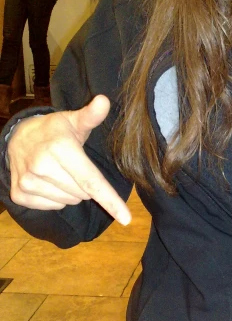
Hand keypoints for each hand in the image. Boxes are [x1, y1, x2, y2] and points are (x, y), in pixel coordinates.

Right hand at [7, 95, 130, 225]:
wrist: (17, 138)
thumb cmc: (54, 130)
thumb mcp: (73, 121)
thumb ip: (91, 116)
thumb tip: (104, 101)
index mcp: (60, 148)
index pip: (91, 181)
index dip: (110, 200)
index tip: (126, 219)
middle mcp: (41, 166)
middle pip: (83, 193)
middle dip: (85, 185)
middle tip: (74, 166)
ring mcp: (28, 182)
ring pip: (69, 201)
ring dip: (71, 191)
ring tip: (60, 171)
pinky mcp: (19, 195)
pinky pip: (52, 206)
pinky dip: (56, 198)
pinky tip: (48, 181)